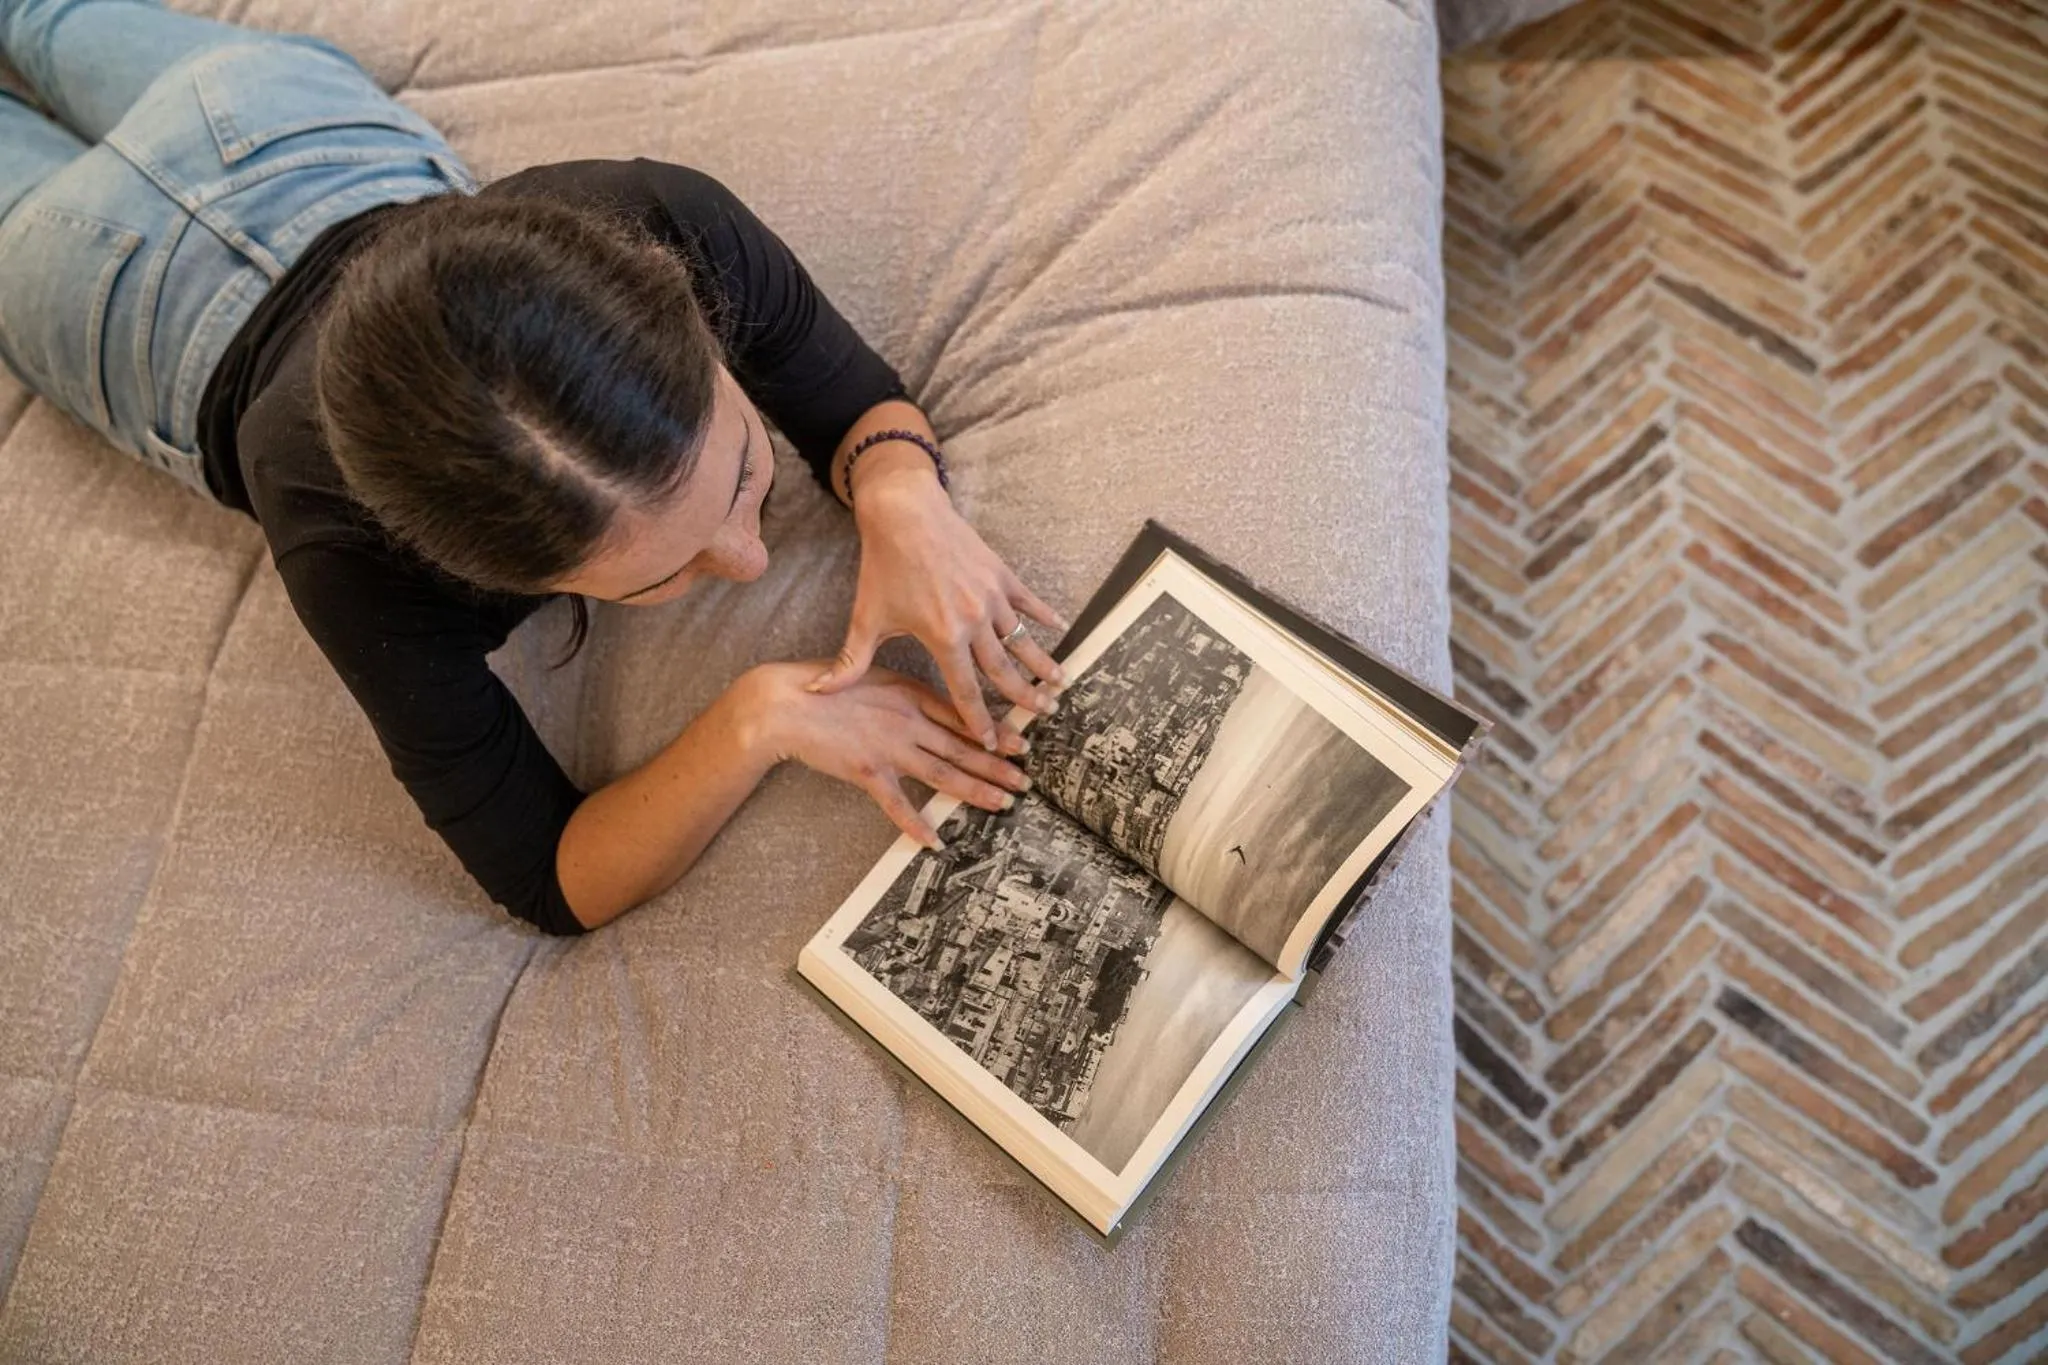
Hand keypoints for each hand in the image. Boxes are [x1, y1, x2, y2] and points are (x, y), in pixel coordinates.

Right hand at [746, 660, 1031, 848]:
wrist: (785, 704)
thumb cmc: (826, 686)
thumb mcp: (873, 675)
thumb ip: (906, 694)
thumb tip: (933, 708)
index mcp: (911, 694)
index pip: (962, 716)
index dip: (994, 733)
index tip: (1021, 745)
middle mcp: (908, 721)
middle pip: (962, 747)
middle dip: (998, 766)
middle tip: (1025, 782)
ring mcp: (889, 747)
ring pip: (943, 773)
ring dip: (975, 790)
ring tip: (1003, 803)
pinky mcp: (867, 771)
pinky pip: (898, 804)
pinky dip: (916, 825)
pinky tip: (935, 841)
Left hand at [807, 444, 1067, 748]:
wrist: (904, 512)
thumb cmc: (883, 566)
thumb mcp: (866, 618)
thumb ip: (849, 661)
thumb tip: (819, 691)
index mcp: (944, 638)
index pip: (966, 691)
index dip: (979, 720)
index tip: (992, 741)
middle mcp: (974, 621)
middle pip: (1004, 671)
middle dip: (1023, 698)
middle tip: (1042, 716)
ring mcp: (991, 596)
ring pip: (1022, 640)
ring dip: (1042, 664)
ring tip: (1060, 684)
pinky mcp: (1000, 574)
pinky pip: (1028, 601)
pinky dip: (1044, 615)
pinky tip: (1060, 627)